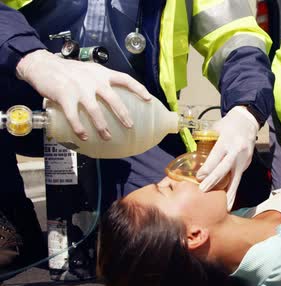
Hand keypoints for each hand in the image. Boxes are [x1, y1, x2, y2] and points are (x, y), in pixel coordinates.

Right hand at [16, 49, 151, 140]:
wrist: (43, 65)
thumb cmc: (69, 70)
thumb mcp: (90, 70)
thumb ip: (101, 81)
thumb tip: (114, 97)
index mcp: (101, 73)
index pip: (125, 79)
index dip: (138, 88)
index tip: (149, 98)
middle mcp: (93, 80)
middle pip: (113, 99)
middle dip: (123, 114)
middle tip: (130, 126)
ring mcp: (79, 89)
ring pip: (95, 111)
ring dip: (102, 126)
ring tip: (108, 137)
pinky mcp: (64, 96)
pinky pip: (74, 116)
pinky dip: (79, 128)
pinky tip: (84, 136)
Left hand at [197, 106, 258, 209]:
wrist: (248, 120)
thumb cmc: (228, 124)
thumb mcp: (215, 128)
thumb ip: (206, 141)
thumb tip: (193, 155)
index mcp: (227, 141)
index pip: (216, 157)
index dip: (207, 169)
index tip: (199, 178)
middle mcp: (236, 151)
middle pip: (224, 169)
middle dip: (213, 181)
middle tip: (203, 191)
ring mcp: (244, 158)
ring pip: (235, 178)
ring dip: (229, 193)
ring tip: (225, 206)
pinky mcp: (247, 163)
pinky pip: (238, 177)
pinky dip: (234, 188)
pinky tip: (230, 199)